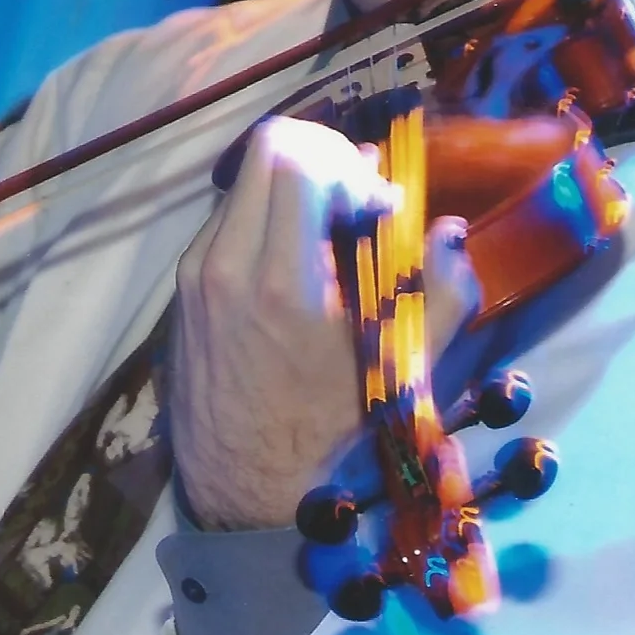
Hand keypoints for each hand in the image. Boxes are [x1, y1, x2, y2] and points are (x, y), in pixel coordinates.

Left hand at [169, 116, 480, 530]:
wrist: (243, 484)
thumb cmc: (326, 429)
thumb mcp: (398, 369)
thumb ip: (439, 295)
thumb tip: (451, 232)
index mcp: (282, 281)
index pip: (301, 161)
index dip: (351, 162)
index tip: (378, 203)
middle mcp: (226, 264)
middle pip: (267, 150)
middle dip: (321, 157)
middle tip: (354, 196)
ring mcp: (196, 274)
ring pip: (243, 182)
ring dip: (290, 188)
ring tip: (326, 230)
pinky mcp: (182, 287)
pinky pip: (225, 220)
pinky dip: (262, 219)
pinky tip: (292, 260)